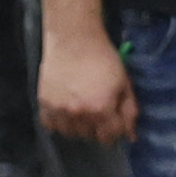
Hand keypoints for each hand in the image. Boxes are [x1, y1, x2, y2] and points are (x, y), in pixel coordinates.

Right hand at [40, 31, 138, 145]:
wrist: (75, 39)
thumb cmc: (103, 59)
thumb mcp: (124, 83)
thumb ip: (129, 112)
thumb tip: (131, 135)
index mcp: (101, 110)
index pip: (109, 138)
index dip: (114, 131)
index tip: (113, 122)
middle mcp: (79, 114)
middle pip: (90, 136)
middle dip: (97, 128)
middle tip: (98, 111)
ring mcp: (59, 110)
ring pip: (70, 133)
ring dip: (78, 126)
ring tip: (82, 110)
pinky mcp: (44, 103)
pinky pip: (50, 125)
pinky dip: (59, 122)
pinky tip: (66, 111)